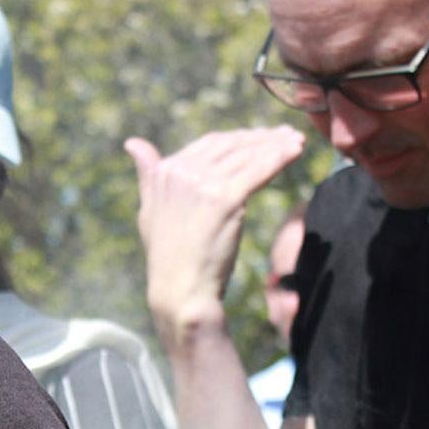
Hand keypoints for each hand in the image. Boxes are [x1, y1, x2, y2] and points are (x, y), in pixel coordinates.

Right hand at [125, 126, 304, 340]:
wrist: (180, 292)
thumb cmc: (169, 259)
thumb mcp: (151, 211)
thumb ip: (148, 175)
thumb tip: (133, 143)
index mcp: (165, 172)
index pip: (209, 144)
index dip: (238, 138)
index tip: (260, 138)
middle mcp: (182, 172)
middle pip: (231, 145)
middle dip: (261, 138)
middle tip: (286, 135)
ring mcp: (204, 184)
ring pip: (248, 154)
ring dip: (276, 143)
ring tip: (296, 140)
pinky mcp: (226, 198)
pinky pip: (259, 170)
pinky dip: (280, 156)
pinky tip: (295, 152)